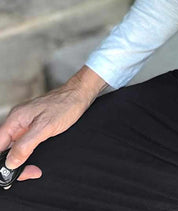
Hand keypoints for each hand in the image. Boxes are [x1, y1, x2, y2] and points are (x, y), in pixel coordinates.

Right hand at [0, 66, 106, 182]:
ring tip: (34, 170)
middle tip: (29, 173)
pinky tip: (36, 162)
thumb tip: (10, 163)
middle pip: (5, 150)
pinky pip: (24, 145)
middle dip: (13, 165)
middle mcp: (16, 122)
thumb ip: (25, 145)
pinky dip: (28, 156)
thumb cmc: (65, 105)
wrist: (79, 94)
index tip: (11, 173)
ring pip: (14, 149)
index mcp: (15, 119)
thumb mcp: (45, 127)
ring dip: (22, 162)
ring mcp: (24, 125)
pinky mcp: (33, 127)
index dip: (1, 162)